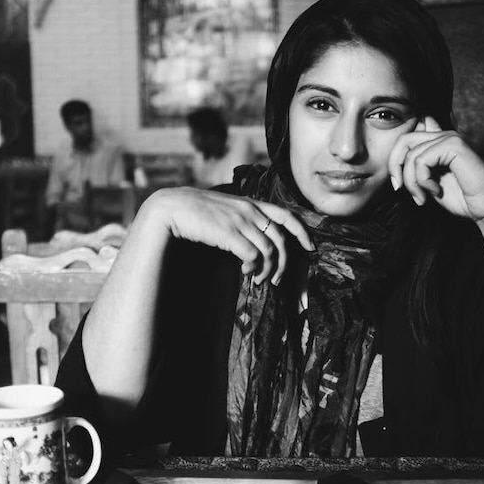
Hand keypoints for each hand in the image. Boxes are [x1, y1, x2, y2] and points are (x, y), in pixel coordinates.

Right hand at [146, 187, 314, 284]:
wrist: (173, 208)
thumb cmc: (197, 212)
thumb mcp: (226, 209)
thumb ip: (243, 219)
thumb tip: (257, 242)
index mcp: (252, 203)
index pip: (287, 216)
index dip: (302, 232)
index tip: (310, 247)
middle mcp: (250, 211)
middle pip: (281, 240)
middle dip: (284, 264)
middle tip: (277, 280)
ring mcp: (240, 222)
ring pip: (270, 250)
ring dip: (268, 270)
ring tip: (258, 279)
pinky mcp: (229, 234)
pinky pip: (253, 255)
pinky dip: (253, 267)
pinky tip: (244, 272)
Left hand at [387, 116, 483, 222]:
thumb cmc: (461, 198)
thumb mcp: (429, 182)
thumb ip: (416, 168)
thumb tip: (398, 160)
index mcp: (439, 141)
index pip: (407, 136)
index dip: (396, 157)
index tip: (398, 182)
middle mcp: (444, 135)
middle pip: (403, 140)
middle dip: (395, 166)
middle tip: (399, 189)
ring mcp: (450, 138)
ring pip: (411, 154)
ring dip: (412, 182)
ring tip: (423, 197)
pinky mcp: (454, 146)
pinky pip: (422, 161)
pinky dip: (423, 181)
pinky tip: (436, 191)